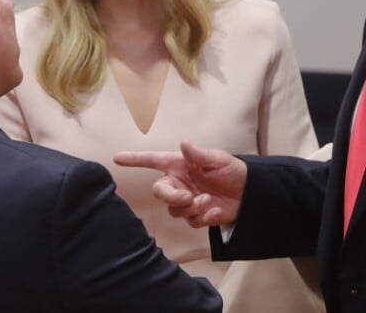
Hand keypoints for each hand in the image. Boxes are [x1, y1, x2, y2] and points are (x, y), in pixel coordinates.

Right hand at [114, 141, 246, 227]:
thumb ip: (198, 154)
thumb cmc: (233, 170)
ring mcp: (187, 200)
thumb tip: (183, 143)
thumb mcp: (218, 159)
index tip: (116, 158)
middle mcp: (180, 182)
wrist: (249, 192)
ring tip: (208, 200)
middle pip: (159, 192)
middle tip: (188, 198)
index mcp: (181, 165)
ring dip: (191, 207)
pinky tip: (214, 210)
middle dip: (171, 197)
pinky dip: (202, 216)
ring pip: (174, 209)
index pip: (153, 161)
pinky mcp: (196, 215)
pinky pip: (190, 221)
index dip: (135, 159)